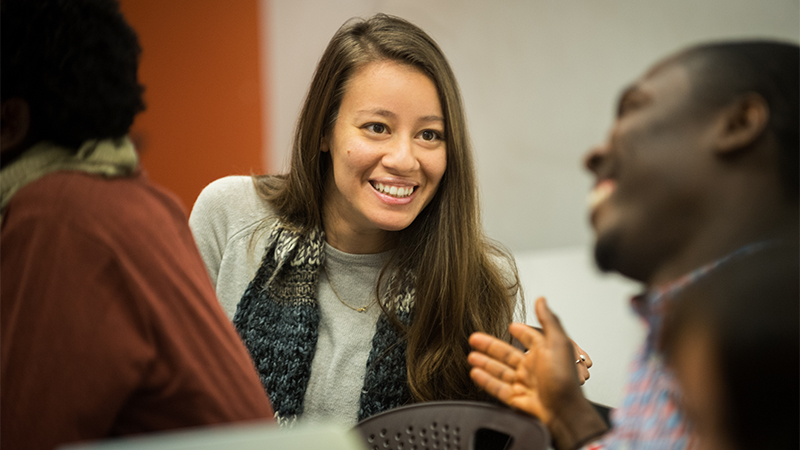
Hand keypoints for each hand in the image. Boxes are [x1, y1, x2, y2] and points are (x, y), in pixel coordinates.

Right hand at [468, 297, 606, 448]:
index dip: (519, 331)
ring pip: (500, 370)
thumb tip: (542, 301)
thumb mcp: (558, 343)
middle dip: (490, 346)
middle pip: (507, 354)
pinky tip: (476, 373)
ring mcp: (525, 384)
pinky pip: (498, 387)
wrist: (564, 412)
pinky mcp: (517, 399)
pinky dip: (486, 380)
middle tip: (475, 338)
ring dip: (485, 362)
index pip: (529, 338)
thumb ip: (549, 320)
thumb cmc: (564, 380)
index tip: (510, 325)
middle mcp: (534, 368)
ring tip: (471, 355)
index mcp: (545, 352)